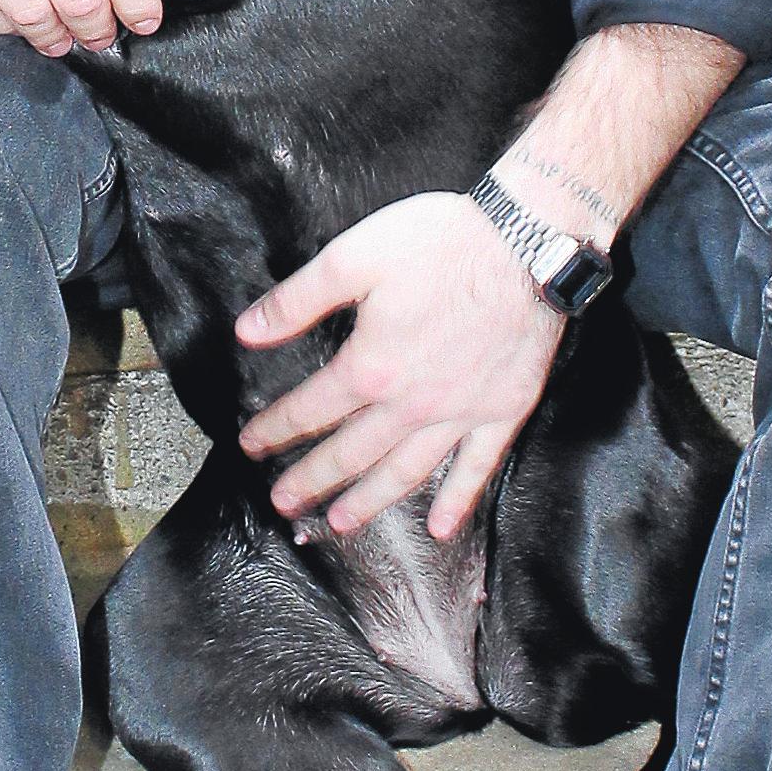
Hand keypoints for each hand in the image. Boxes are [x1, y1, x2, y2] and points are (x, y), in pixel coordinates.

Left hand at [234, 192, 563, 539]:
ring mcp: (460, 413)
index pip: (311, 409)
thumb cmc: (440, 243)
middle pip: (350, 453)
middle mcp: (411, 404)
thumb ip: (296, 300)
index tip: (252, 444)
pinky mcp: (502, 411)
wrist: (524, 244)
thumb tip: (247, 331)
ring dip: (368, 502)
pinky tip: (439, 527)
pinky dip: (457, 502)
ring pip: (404, 472)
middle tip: (283, 501)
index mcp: (370, 367)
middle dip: (311, 480)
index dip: (276, 428)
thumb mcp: (352, 258)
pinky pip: (476, 469)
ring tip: (340, 524)